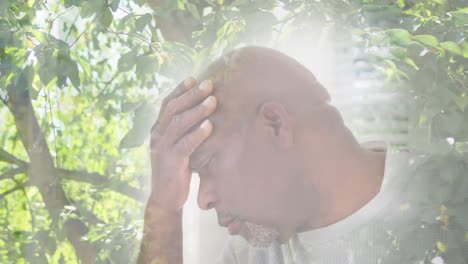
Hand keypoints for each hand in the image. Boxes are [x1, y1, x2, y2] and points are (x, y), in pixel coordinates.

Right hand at [148, 78, 215, 211]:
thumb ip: (183, 132)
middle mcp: (157, 136)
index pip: (167, 104)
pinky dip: (198, 134)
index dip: (180, 90)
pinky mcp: (171, 162)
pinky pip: (185, 144)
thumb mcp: (177, 147)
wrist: (165, 199)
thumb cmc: (176, 171)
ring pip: (179, 123)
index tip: (193, 79)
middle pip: (174, 109)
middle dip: (192, 95)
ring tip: (213, 101)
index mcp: (157, 130)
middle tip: (209, 84)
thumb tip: (203, 114)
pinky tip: (210, 126)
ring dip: (197, 110)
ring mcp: (163, 148)